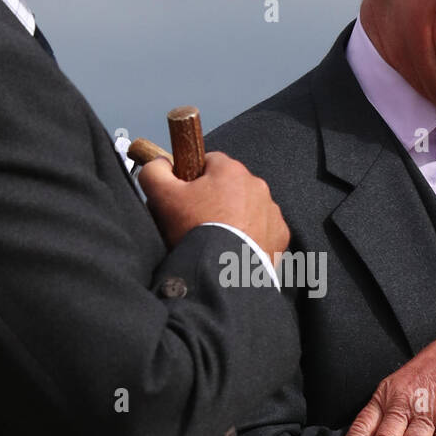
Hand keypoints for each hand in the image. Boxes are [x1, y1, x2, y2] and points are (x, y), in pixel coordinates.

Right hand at [139, 151, 289, 256]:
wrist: (222, 274)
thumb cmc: (194, 231)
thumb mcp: (162, 196)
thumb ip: (155, 170)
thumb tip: (159, 162)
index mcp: (230, 170)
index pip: (208, 162)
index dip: (193, 179)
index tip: (185, 199)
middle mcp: (257, 185)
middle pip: (229, 186)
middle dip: (215, 200)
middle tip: (198, 223)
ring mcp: (271, 211)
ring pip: (247, 208)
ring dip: (235, 218)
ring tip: (218, 239)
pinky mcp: (279, 235)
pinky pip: (263, 230)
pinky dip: (251, 236)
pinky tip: (235, 249)